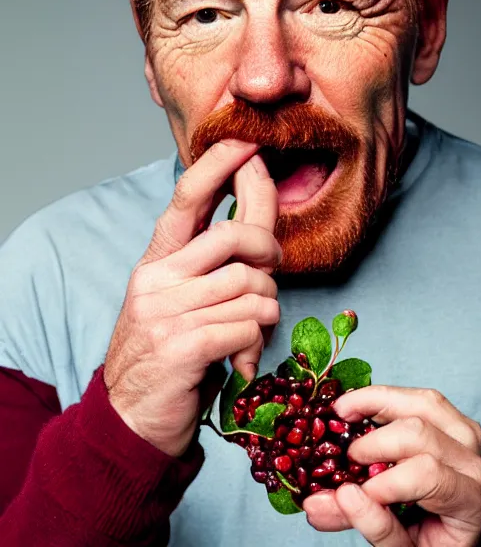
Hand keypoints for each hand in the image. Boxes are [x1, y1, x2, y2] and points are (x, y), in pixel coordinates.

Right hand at [104, 140, 280, 456]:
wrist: (132, 416)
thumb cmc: (168, 350)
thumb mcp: (180, 299)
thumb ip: (212, 265)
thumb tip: (260, 229)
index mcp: (157, 260)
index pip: (188, 198)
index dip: (219, 165)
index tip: (246, 142)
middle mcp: (157, 277)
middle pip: (234, 237)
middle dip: (268, 253)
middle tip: (271, 272)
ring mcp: (166, 311)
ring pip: (250, 287)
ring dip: (264, 313)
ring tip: (250, 332)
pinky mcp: (182, 346)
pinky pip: (246, 326)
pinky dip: (255, 343)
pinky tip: (240, 360)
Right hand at [303, 386, 480, 545]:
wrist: (447, 535)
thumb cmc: (427, 542)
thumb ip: (373, 526)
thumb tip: (326, 500)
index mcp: (468, 500)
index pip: (428, 476)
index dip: (385, 481)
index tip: (350, 492)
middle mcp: (471, 461)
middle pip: (419, 433)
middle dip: (374, 442)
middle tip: (344, 455)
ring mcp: (464, 435)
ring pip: (421, 403)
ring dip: (376, 402)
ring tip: (342, 412)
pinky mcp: (451, 418)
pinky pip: (417, 396)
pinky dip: (383, 397)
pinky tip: (358, 407)